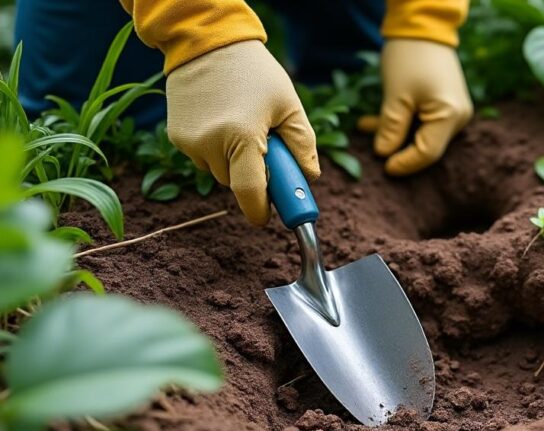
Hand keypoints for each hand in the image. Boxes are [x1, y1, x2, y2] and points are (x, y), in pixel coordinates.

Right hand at [166, 41, 319, 225]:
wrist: (206, 42)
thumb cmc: (255, 72)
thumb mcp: (289, 104)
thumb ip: (304, 144)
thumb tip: (310, 176)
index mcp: (242, 138)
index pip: (250, 193)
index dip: (260, 211)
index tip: (268, 218)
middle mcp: (210, 145)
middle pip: (237, 183)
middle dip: (253, 173)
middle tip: (265, 144)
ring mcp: (189, 142)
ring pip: (219, 172)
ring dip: (233, 160)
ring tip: (241, 123)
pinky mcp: (176, 137)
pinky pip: (202, 157)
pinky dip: (215, 148)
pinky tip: (221, 119)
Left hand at [374, 39, 472, 175]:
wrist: (424, 26)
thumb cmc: (410, 58)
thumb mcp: (395, 96)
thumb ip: (391, 128)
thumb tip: (384, 155)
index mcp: (450, 115)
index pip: (427, 153)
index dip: (404, 163)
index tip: (383, 168)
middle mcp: (458, 117)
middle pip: (427, 146)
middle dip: (398, 149)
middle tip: (371, 150)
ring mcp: (454, 111)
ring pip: (423, 134)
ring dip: (395, 134)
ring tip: (366, 127)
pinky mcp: (446, 104)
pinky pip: (424, 122)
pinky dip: (402, 123)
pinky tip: (375, 121)